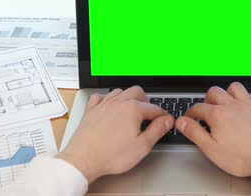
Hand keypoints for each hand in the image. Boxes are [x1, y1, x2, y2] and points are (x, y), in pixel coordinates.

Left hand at [58, 86, 174, 182]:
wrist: (84, 159)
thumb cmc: (111, 155)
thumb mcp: (142, 146)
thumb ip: (157, 130)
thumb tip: (167, 121)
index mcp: (133, 109)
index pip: (154, 108)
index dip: (163, 115)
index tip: (166, 121)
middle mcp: (118, 102)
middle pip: (137, 92)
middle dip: (146, 101)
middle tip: (150, 113)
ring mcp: (103, 105)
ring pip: (119, 91)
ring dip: (128, 97)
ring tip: (132, 109)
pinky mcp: (90, 111)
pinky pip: (100, 97)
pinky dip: (106, 99)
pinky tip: (108, 107)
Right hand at [176, 82, 250, 178]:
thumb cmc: (243, 157)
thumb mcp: (211, 149)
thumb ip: (195, 133)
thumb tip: (181, 122)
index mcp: (218, 115)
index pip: (198, 108)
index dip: (190, 113)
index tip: (189, 119)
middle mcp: (233, 106)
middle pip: (215, 92)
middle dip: (207, 98)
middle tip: (206, 109)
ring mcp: (250, 106)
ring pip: (236, 88)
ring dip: (229, 92)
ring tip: (226, 102)